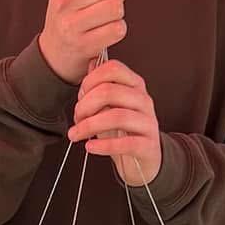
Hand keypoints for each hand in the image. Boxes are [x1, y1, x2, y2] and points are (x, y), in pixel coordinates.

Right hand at [38, 0, 126, 82]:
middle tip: (106, 4)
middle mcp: (63, 1)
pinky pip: (117, 29)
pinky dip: (117, 30)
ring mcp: (72, 24)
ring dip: (117, 14)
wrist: (54, 52)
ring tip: (105, 18)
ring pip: (117, 8)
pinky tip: (105, 31)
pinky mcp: (84, 44)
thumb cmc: (68, 16)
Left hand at [67, 60, 161, 184]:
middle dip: (85, 105)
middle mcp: (143, 100)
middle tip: (76, 118)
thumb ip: (100, 86)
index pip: (113, 68)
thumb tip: (91, 63)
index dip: (90, 80)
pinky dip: (103, 146)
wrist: (142, 161)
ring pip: (116, 116)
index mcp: (134, 85)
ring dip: (89, 126)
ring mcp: (148, 122)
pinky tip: (90, 147)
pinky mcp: (148, 145)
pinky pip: (125, 143)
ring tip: (77, 135)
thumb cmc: (124, 131)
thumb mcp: (109, 106)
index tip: (80, 95)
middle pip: (110, 91)